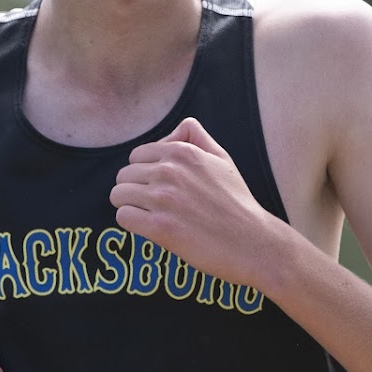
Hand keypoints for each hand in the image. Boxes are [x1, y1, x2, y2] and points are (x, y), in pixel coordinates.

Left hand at [110, 117, 272, 286]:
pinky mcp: (160, 227)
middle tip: (155, 206)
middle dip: (134, 190)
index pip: (136, 156)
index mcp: (182, 152)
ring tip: (152, 217)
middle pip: (123, 176)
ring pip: (119, 195)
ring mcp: (163, 199)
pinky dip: (132, 224)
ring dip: (131, 207)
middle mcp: (169, 171)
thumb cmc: (237, 203)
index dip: (144, 173)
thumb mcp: (222, 159)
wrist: (252, 242)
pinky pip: (123, 217)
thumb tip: (177, 130)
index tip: (159, 188)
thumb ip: (197, 138)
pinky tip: (150, 228)